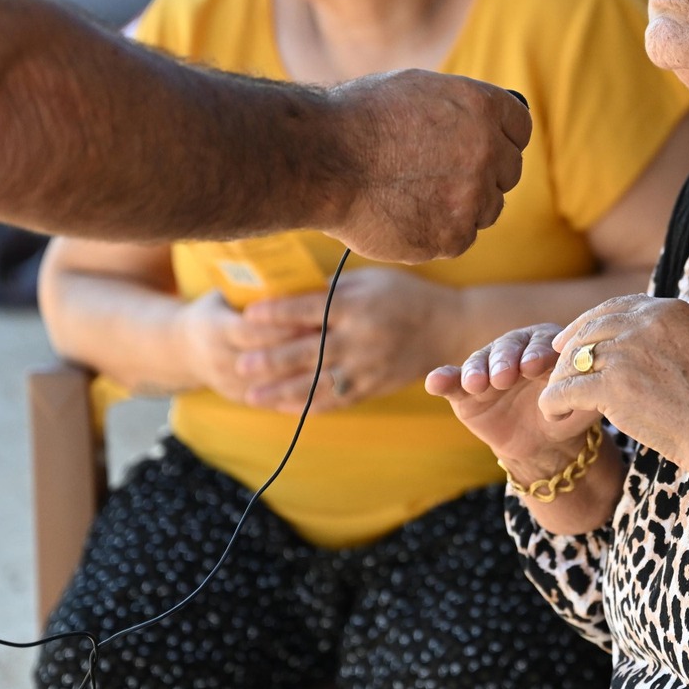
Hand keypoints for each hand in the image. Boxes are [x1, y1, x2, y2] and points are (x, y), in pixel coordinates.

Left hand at [228, 266, 460, 411]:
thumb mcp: (372, 279)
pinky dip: (309, 406)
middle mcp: (358, 338)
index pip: (307, 309)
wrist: (448, 328)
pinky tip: (285, 409)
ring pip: (316, 383)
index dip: (276, 313)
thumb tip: (295, 291)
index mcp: (355, 305)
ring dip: (281, 392)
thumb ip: (335, 287)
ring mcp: (365, 366)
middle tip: (240, 365)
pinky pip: (336, 400)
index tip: (247, 315)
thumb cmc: (406, 295)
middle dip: (270, 360)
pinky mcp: (372, 386)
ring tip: (251, 397)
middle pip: (306, 351)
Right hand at [322, 70, 531, 263]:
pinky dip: (438, 233)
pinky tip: (404, 216)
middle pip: (509, 172)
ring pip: (488, 209)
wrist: (318, 158)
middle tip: (441, 177)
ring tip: (414, 195)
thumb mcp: (416, 89)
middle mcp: (488, 150)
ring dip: (462, 207)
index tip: (484, 148)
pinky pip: (460, 238)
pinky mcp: (454, 237)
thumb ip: (459, 109)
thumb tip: (483, 124)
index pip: (519, 129)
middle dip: (483, 175)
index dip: (499, 138)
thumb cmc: (355, 118)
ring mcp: (473, 196)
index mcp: (482, 106)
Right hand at [427, 324, 597, 480]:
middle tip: (505, 377)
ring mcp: (487, 368)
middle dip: (505, 361)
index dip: (538, 353)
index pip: (541, 342)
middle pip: (507, 348)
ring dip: (476, 370)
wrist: (543, 443)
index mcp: (545, 345)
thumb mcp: (583, 404)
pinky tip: (434, 382)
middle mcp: (514, 351)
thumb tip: (590, 384)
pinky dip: (442, 379)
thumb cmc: (568, 414)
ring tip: (475, 384)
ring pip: (479, 362)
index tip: (536, 366)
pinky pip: (451, 381)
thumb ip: (585, 391)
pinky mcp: (464, 390)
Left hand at [539, 295, 688, 464]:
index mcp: (670, 310)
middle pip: (590, 330)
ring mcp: (627, 352)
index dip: (588, 323)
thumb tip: (651, 343)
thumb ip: (674, 338)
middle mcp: (646, 323)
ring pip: (574, 361)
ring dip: (561, 381)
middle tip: (555, 369)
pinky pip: (565, 390)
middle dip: (568, 350)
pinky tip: (553, 416)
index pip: (616, 308)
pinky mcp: (612, 385)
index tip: (571, 338)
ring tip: (558, 402)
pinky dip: (553, 404)